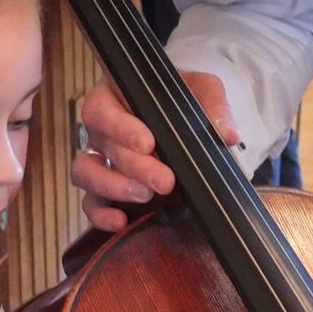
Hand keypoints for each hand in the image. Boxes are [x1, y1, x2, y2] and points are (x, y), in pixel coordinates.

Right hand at [74, 74, 239, 232]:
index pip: (101, 110)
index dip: (119, 127)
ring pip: (85, 173)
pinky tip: (121, 221)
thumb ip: (214, 106)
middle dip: (134, 166)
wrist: (184, 118)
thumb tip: (227, 134)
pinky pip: (90, 204)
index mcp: (114, 97)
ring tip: (145, 196)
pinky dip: (101, 215)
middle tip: (164, 180)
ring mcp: (100, 159)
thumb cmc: (184, 98)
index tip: (148, 142)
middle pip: (103, 147)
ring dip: (113, 187)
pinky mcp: (103, 188)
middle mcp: (101, 129)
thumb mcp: (202, 90)